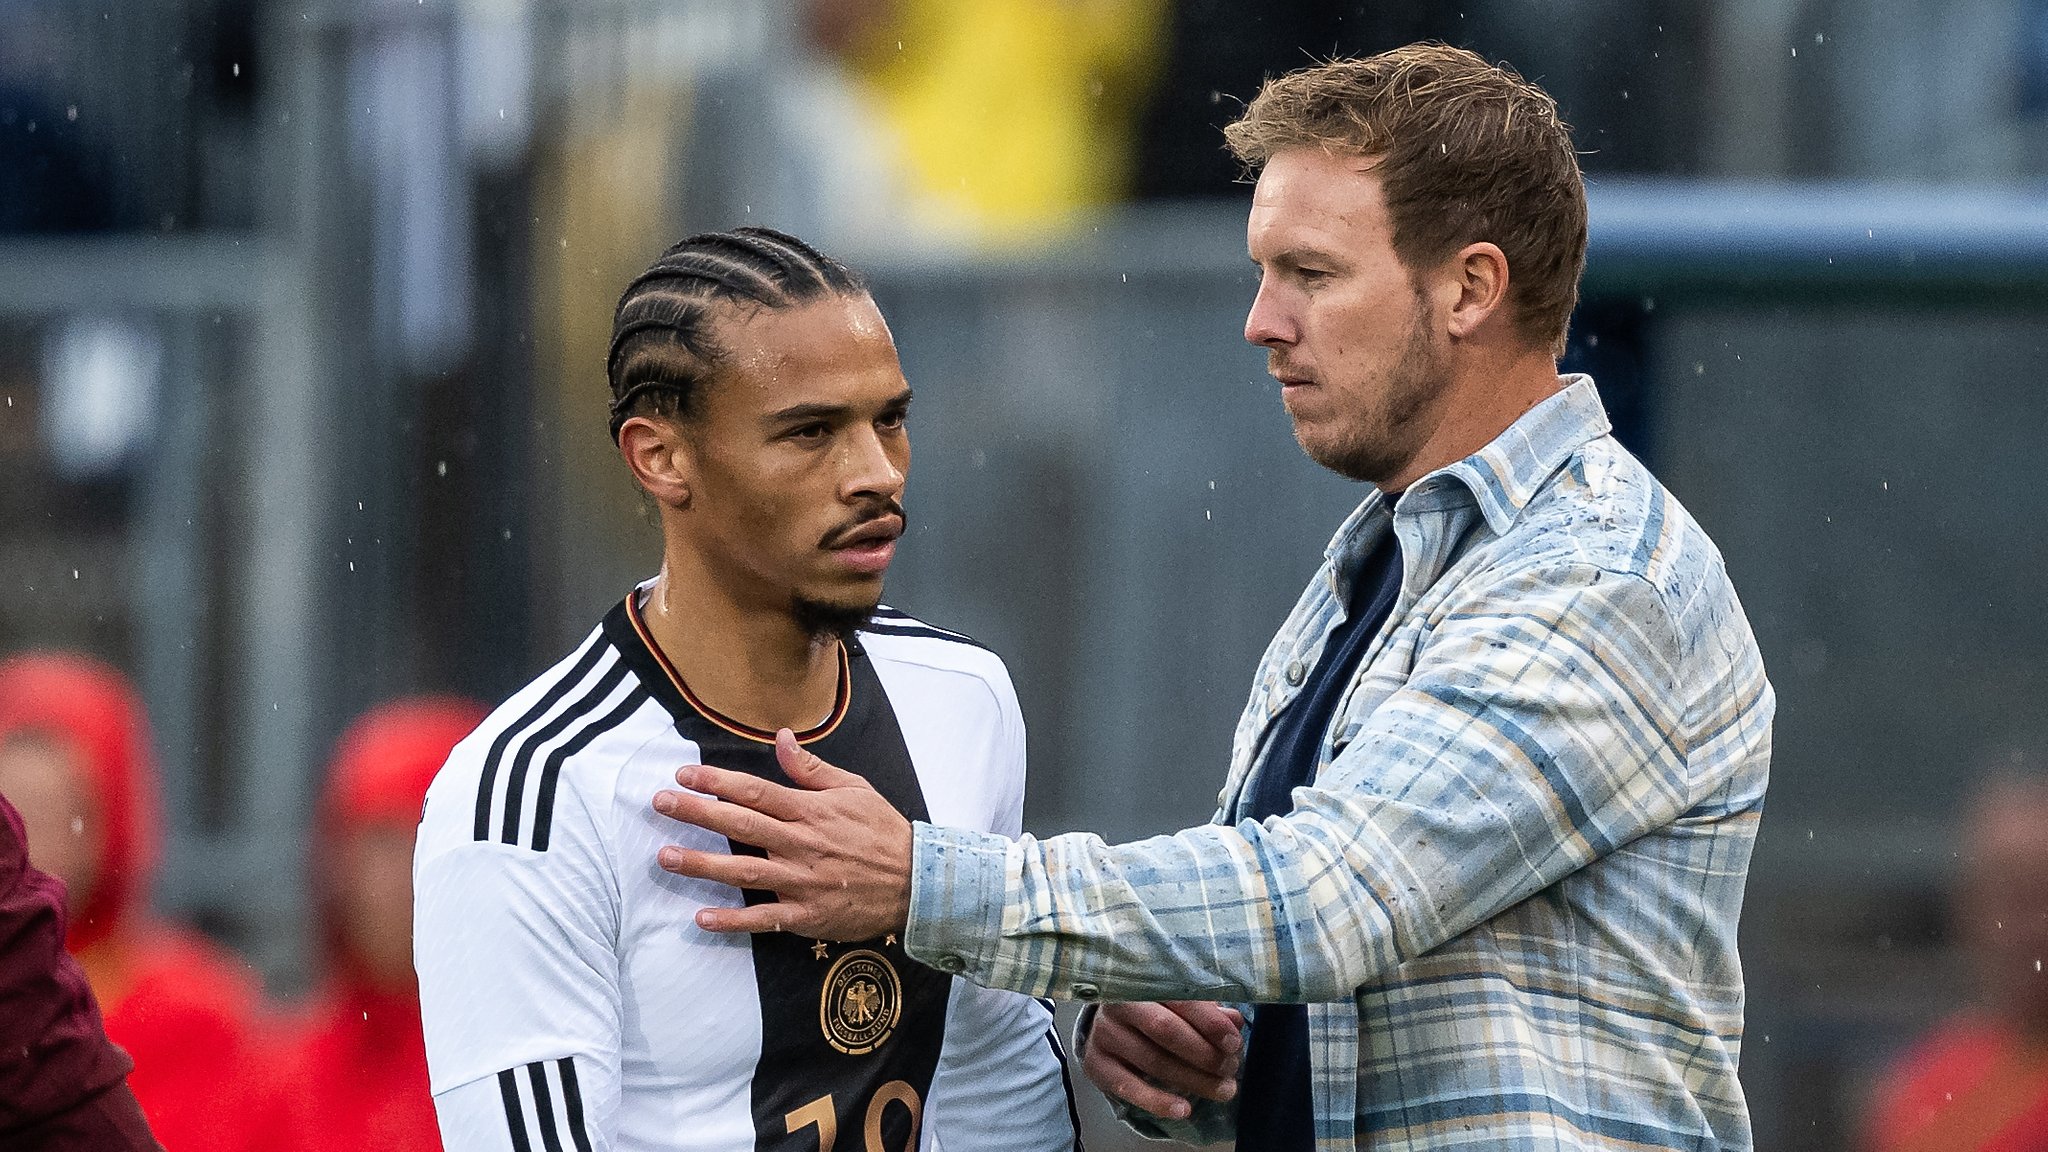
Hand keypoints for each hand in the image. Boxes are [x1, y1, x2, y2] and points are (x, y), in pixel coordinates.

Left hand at [652, 729, 911, 940]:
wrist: (917, 883)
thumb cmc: (882, 832)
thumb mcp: (854, 788)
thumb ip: (812, 768)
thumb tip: (781, 738)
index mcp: (811, 811)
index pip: (755, 791)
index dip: (716, 782)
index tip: (683, 775)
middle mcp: (801, 844)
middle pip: (740, 826)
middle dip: (696, 813)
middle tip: (660, 803)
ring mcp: (801, 882)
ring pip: (743, 871)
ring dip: (702, 865)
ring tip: (665, 856)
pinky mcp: (806, 915)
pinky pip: (763, 918)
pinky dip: (732, 920)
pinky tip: (701, 919)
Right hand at [1082, 1001, 1243, 1120]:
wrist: (1108, 1024)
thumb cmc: (1154, 1009)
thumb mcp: (1180, 1003)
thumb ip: (1207, 1011)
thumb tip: (1233, 1022)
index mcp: (1144, 981)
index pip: (1180, 999)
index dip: (1210, 1023)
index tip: (1234, 1044)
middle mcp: (1119, 1005)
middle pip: (1165, 1030)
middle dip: (1204, 1053)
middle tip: (1231, 1069)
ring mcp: (1105, 1034)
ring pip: (1153, 1061)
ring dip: (1193, 1080)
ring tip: (1222, 1091)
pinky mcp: (1096, 1064)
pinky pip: (1128, 1087)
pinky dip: (1158, 1101)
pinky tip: (1183, 1109)